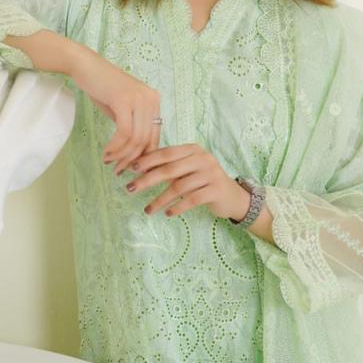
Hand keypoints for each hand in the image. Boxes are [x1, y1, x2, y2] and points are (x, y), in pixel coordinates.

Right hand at [65, 47, 161, 172]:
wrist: (85, 66)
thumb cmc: (101, 86)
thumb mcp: (122, 108)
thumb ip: (132, 126)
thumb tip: (135, 154)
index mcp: (154, 100)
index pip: (154, 136)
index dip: (143, 156)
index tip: (130, 168)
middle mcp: (152, 99)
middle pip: (146, 140)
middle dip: (131, 159)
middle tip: (118, 170)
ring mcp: (140, 99)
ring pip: (136, 139)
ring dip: (122, 155)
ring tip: (109, 162)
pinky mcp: (125, 101)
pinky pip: (124, 133)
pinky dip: (115, 147)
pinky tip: (107, 152)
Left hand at [122, 144, 251, 221]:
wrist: (232, 196)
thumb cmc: (203, 181)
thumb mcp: (188, 169)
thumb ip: (168, 166)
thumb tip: (137, 167)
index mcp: (193, 149)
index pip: (166, 153)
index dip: (148, 160)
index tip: (131, 169)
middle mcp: (203, 158)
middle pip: (170, 169)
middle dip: (147, 180)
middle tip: (130, 189)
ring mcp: (211, 174)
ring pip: (179, 187)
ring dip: (160, 199)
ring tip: (148, 210)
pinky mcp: (216, 190)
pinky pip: (191, 200)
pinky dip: (177, 207)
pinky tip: (167, 213)